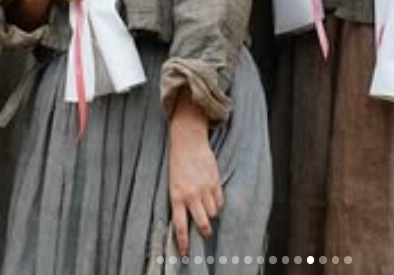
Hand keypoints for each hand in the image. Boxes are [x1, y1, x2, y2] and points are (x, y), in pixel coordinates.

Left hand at [169, 92, 222, 255]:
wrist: (188, 140)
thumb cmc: (178, 162)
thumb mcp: (173, 183)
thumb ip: (180, 200)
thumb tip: (187, 217)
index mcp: (177, 196)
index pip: (180, 226)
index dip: (183, 242)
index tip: (185, 252)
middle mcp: (191, 195)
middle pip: (202, 223)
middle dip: (204, 232)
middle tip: (204, 233)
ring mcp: (204, 188)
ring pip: (212, 213)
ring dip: (211, 214)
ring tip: (208, 209)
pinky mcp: (215, 181)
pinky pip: (220, 201)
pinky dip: (218, 203)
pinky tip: (214, 199)